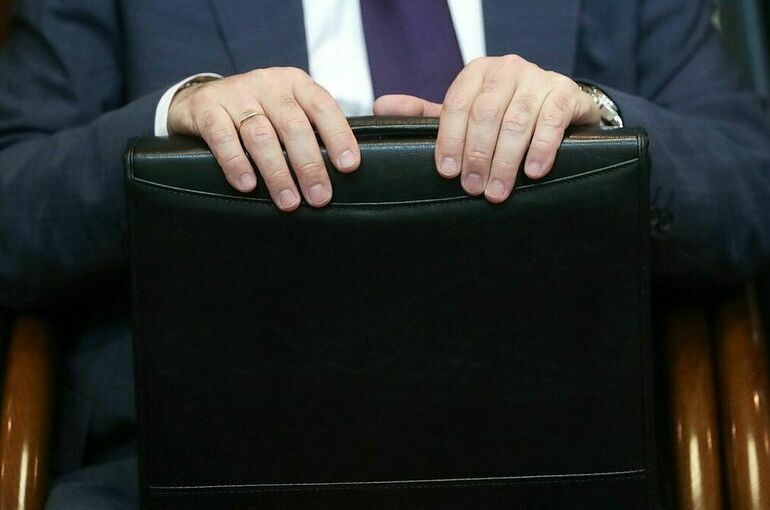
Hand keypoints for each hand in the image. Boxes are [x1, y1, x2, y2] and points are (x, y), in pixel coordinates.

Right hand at [168, 68, 359, 210]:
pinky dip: (236, 163)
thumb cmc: (257, 113)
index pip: (323, 107)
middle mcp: (267, 84)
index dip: (338, 136)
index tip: (348, 166)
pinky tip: (248, 185)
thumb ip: (310, 131)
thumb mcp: (286, 111)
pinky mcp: (206, 107)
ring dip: (277, 173)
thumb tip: (340, 172)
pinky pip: (222, 137)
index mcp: (295, 83)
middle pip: (293, 125)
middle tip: (319, 197)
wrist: (201, 99)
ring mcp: (235, 94)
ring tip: (289, 201)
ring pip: (260, 135)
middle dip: (309, 165)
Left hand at [373, 55, 600, 202]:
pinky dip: (541, 149)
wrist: (558, 107)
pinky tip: (533, 172)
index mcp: (477, 72)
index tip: (446, 172)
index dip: (450, 140)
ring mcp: (538, 78)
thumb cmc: (503, 114)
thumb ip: (425, 114)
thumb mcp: (464, 114)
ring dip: (506, 160)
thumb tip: (380, 107)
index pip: (457, 105)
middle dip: (477, 156)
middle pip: (486, 114)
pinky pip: (551, 121)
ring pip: (517, 120)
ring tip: (498, 192)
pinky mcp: (566, 93)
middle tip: (473, 189)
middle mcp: (507, 69)